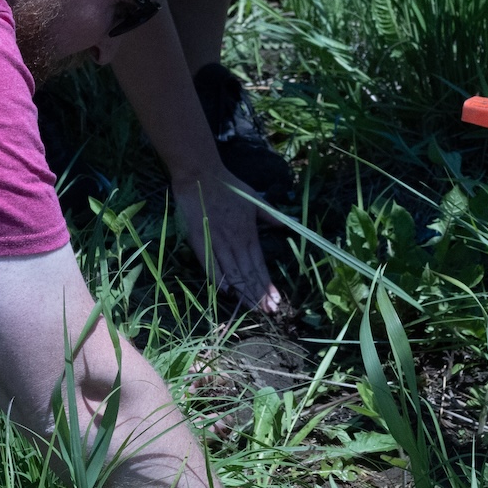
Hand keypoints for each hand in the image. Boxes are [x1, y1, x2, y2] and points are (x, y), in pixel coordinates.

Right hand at [172, 167, 281, 312]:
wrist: (201, 174)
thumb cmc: (228, 187)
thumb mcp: (255, 200)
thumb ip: (271, 216)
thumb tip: (288, 225)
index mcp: (249, 233)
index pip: (260, 265)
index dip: (267, 285)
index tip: (276, 301)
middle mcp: (235, 241)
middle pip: (249, 273)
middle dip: (259, 295)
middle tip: (269, 313)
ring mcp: (217, 241)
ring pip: (232, 272)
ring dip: (243, 292)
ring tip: (253, 310)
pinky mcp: (199, 240)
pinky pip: (209, 263)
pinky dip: (218, 278)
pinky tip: (226, 293)